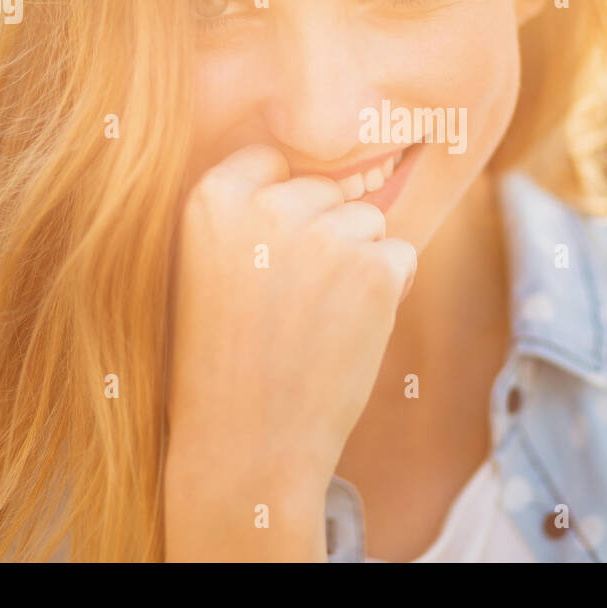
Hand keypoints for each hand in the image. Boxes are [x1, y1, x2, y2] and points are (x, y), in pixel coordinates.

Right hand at [163, 144, 416, 559]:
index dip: (283, 207)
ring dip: (358, 263)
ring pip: (367, 221)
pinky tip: (348, 334)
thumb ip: (248, 217)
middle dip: (323, 235)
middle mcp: (266, 206)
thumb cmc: (223, 361)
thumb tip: (321, 176)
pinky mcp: (373, 269)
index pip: (271, 161)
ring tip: (317, 322)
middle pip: (326, 190)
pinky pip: (400, 256)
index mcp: (211, 199)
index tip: (272, 254)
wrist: (245, 446)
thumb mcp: (205, 270)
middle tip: (293, 304)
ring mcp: (323, 235)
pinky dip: (387, 292)